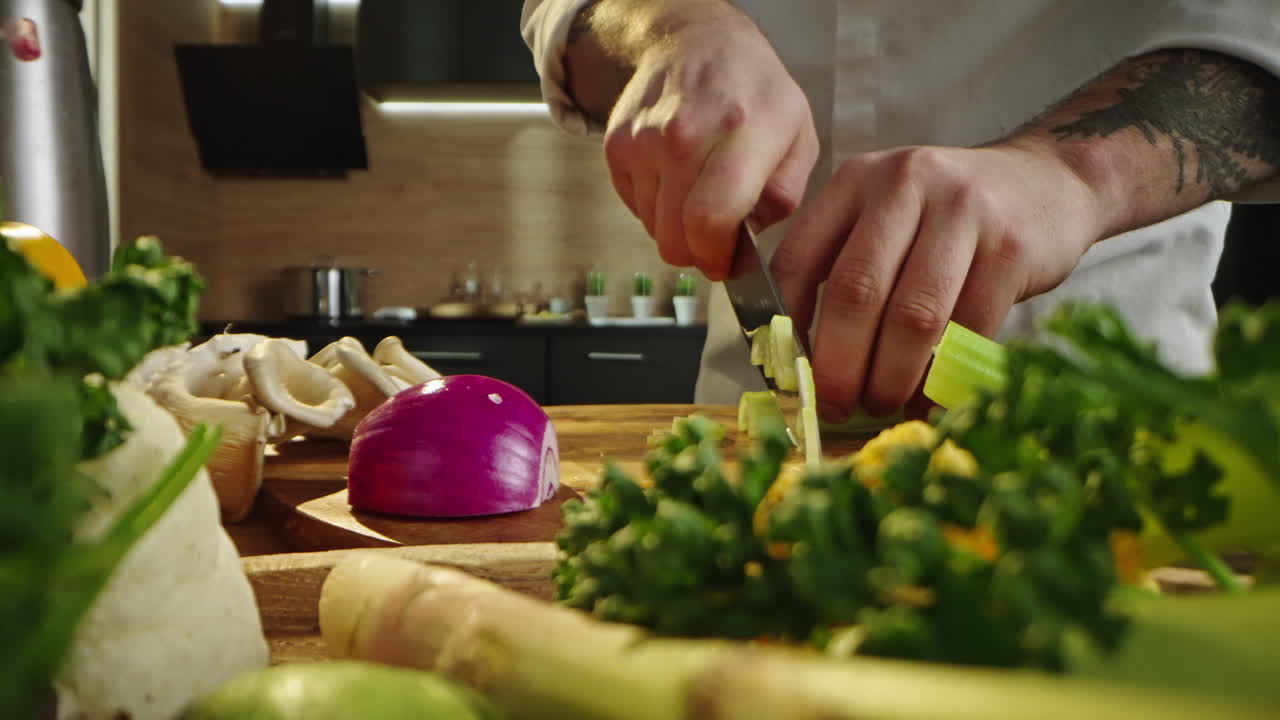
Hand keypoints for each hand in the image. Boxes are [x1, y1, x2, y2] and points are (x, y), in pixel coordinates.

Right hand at [601, 6, 818, 279]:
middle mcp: (685, 134)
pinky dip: (657, 208)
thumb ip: (785, 194)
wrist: (695, 41)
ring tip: (699, 194)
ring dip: (677, 228)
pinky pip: (636, 208)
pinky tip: (678, 179)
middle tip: (716, 239)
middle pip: (674, 237)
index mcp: (741, 131)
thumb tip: (750, 241)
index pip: (710, 220)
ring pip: (653, 229)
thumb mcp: (799, 134)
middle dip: (696, 253)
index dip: (716, 258)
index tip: (725, 264)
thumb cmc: (754, 91)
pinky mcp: (617, 146)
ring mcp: (644, 140)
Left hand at [770, 141, 1103, 419]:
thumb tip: (800, 356)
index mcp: (856, 181)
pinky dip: (943, 376)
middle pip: (855, 292)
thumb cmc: (950, 217)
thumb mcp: (886, 214)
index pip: (798, 259)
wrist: (1049, 182)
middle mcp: (904, 184)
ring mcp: (962, 211)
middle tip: (836, 405)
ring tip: (882, 404)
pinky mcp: (1010, 246)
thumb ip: (843, 263)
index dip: (787, 327)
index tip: (791, 372)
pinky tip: (929, 399)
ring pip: (912, 315)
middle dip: (839, 364)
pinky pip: (969, 328)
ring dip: (891, 376)